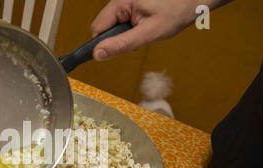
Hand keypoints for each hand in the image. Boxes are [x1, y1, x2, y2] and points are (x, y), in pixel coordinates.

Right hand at [91, 0, 228, 60]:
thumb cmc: (178, 10)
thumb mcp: (149, 33)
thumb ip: (122, 44)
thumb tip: (98, 54)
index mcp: (121, 2)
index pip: (97, 28)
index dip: (105, 42)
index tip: (118, 49)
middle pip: (105, 26)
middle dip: (119, 37)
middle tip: (139, 37)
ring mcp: (127, 0)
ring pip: (115, 23)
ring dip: (127, 32)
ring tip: (147, 29)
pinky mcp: (133, 3)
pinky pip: (124, 19)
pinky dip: (133, 26)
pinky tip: (147, 24)